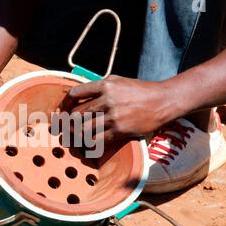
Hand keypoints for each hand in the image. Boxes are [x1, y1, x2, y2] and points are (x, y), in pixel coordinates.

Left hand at [61, 75, 177, 141]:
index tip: (63, 110)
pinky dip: (89, 143)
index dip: (65, 103)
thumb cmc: (139, 90)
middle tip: (65, 127)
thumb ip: (99, 86)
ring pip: (84, 129)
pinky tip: (88, 144)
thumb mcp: (118, 81)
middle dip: (68, 122)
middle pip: (77, 114)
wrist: (162, 101)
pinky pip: (97, 140)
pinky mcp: (120, 131)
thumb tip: (79, 94)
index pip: (75, 94)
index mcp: (105, 85)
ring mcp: (114, 116)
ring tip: (74, 136)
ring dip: (76, 135)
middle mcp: (107, 100)